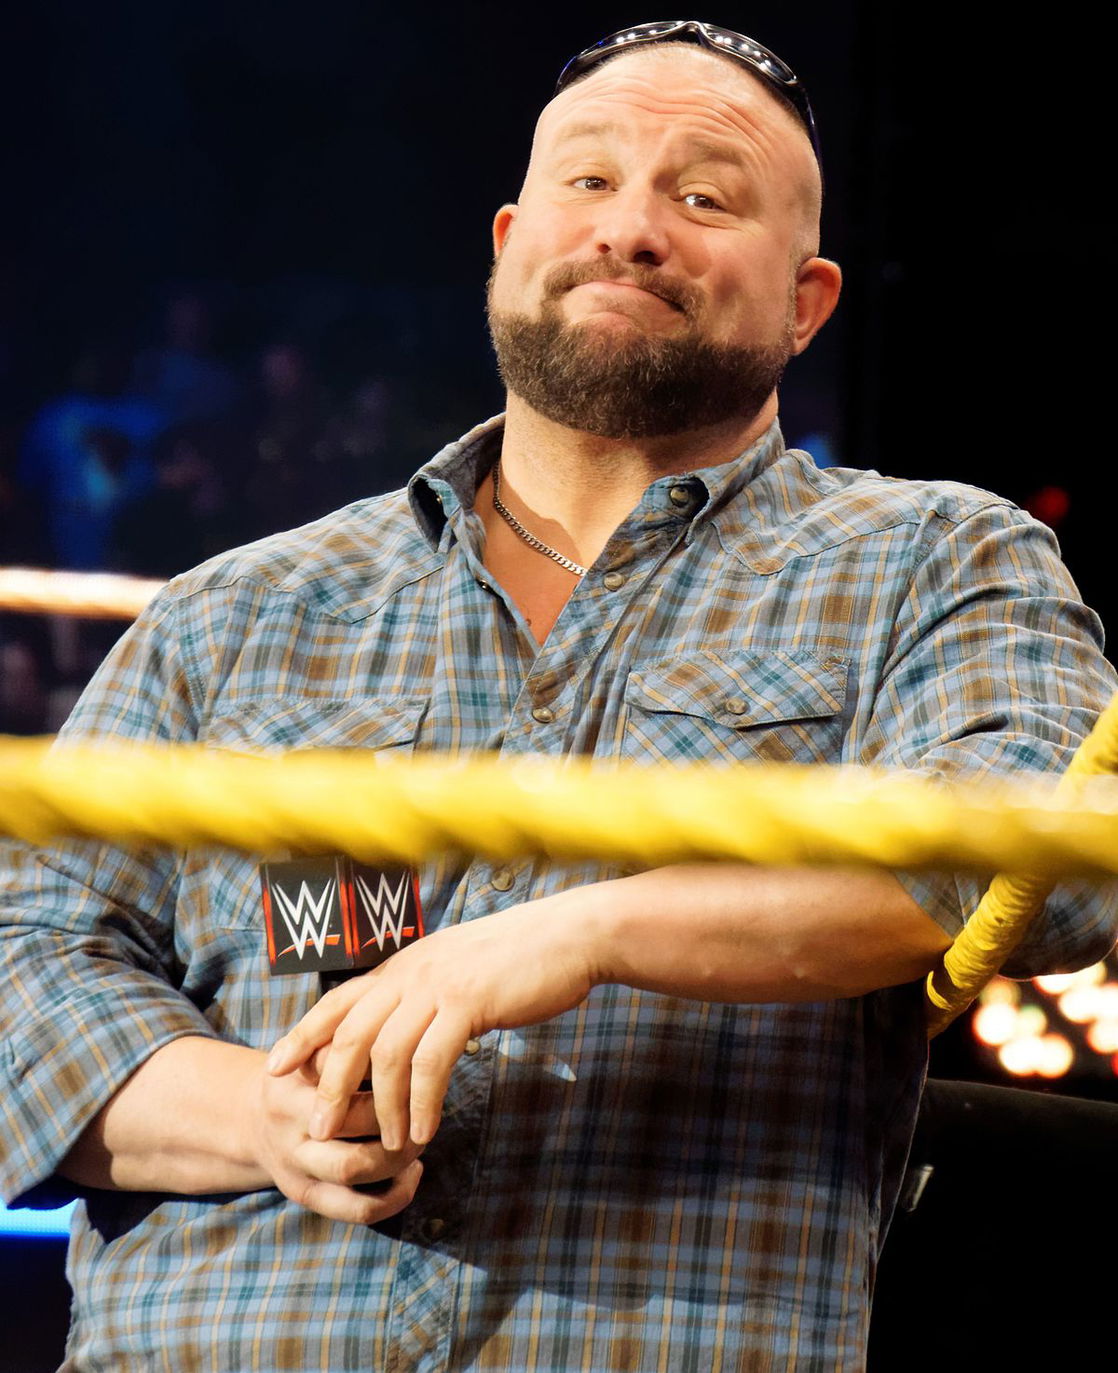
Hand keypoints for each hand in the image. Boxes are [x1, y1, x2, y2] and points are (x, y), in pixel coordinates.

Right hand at [245, 1052, 423, 1224]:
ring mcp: (294, 1164)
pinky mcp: (307, 1196)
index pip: (344, 1070)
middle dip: (398, 1114)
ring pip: (352, 1168)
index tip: (415, 1059)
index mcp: (292, 1078)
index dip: (388, 1067)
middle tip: (423, 1104)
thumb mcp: (314, 1045)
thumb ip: (351, 1038)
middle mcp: (288, 1123)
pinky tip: (413, 1172)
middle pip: (351, 1121)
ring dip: (399, 1156)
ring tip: (420, 1138)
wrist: (252, 1118)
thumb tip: (411, 1039)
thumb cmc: (303, 1073)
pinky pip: (357, 1209)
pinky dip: (395, 1196)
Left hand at [266, 897, 597, 1152]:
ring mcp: (438, 985)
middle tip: (316, 1128)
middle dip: (328, 1083)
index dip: (303, 1033)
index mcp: (406, 964)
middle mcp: (412, 971)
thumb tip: (410, 1024)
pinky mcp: (468, 1003)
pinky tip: (426, 1130)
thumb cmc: (520, 957)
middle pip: (351, 1030)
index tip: (274, 1066)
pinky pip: (432, 1061)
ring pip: (387, 1053)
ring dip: (381, 1106)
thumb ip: (428, 992)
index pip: (339, 999)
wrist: (569, 936)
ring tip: (387, 1145)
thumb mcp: (460, 968)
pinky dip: (423, 1101)